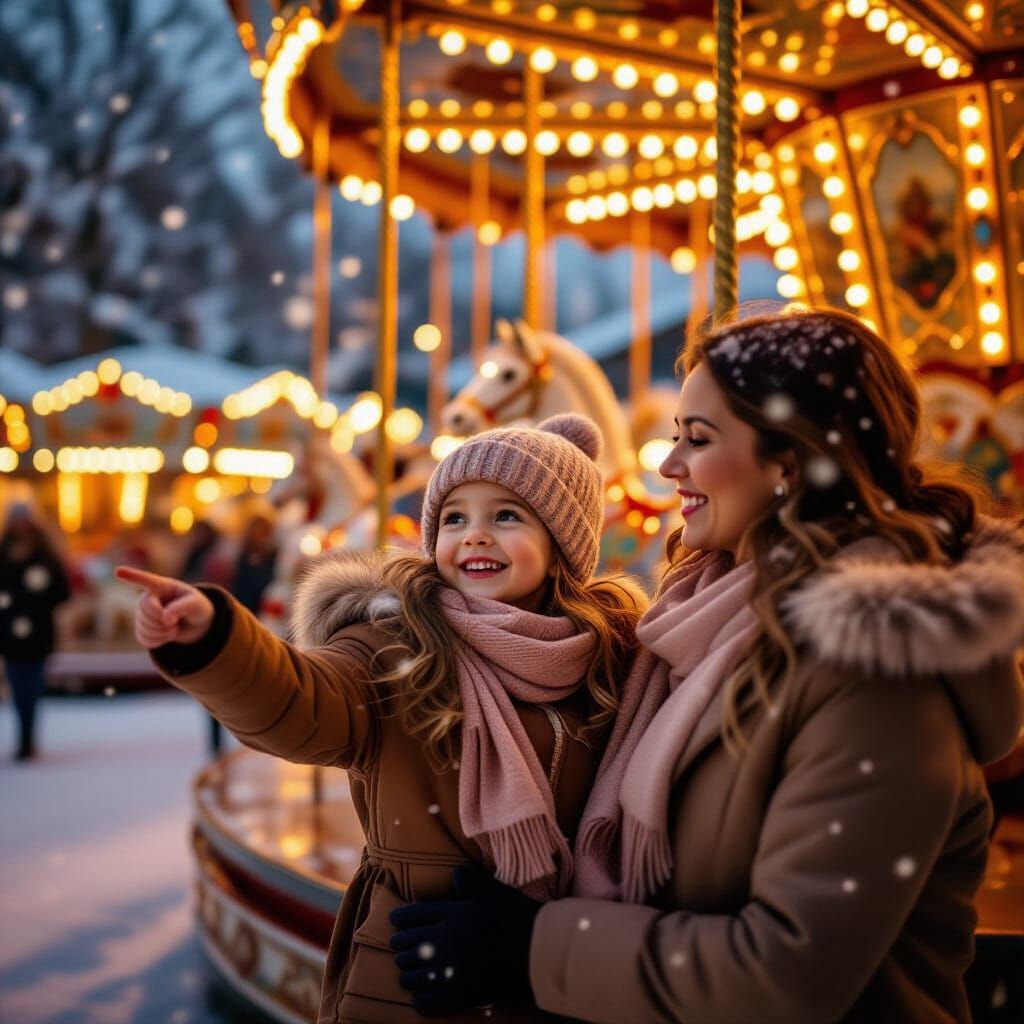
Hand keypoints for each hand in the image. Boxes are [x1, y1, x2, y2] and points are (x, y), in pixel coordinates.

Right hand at [114, 566, 214, 647]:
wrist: (195, 623)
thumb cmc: (196, 607)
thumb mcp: (196, 604)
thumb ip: (182, 607)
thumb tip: (165, 618)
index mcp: (163, 586)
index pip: (146, 580)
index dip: (132, 576)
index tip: (118, 571)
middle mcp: (149, 598)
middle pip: (145, 609)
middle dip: (161, 619)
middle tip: (176, 620)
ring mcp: (143, 614)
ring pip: (144, 627)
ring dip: (163, 632)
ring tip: (174, 627)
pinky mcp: (143, 629)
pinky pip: (144, 639)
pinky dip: (158, 641)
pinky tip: (167, 635)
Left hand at [389, 867, 540, 1015]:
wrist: (538, 952)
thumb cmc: (516, 917)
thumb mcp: (493, 891)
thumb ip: (470, 882)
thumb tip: (455, 876)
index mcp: (451, 915)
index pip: (414, 916)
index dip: (401, 919)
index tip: (394, 921)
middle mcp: (445, 942)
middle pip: (409, 946)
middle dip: (400, 946)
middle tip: (397, 947)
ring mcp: (452, 971)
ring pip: (415, 975)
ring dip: (407, 974)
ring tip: (405, 974)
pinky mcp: (462, 995)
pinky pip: (431, 1002)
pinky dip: (421, 1001)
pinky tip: (418, 999)